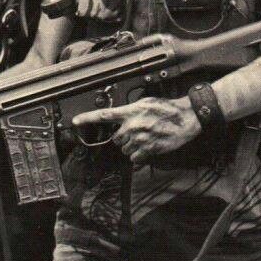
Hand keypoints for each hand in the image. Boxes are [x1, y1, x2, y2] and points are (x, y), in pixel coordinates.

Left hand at [72, 96, 201, 163]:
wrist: (185, 118)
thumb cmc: (167, 108)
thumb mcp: (146, 102)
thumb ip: (131, 110)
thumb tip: (122, 116)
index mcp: (130, 111)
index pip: (104, 115)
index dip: (87, 119)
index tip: (75, 122)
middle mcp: (132, 126)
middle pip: (116, 139)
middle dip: (123, 138)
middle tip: (136, 132)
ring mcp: (140, 139)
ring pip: (125, 149)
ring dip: (132, 147)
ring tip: (146, 138)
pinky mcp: (148, 150)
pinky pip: (135, 158)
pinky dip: (139, 156)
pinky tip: (148, 147)